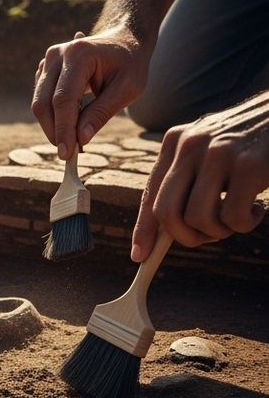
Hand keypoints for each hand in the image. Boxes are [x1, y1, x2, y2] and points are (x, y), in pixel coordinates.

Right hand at [32, 26, 149, 158]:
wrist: (124, 41)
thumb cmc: (130, 64)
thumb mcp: (127, 89)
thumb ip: (102, 113)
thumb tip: (80, 140)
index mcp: (79, 55)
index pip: (63, 99)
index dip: (63, 129)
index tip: (67, 154)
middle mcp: (57, 55)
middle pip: (44, 103)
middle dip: (54, 132)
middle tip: (69, 153)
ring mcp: (47, 61)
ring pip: (39, 104)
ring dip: (52, 127)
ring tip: (73, 140)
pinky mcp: (44, 71)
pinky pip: (42, 100)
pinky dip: (53, 118)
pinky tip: (70, 125)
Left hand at [131, 91, 268, 258]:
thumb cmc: (251, 143)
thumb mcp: (209, 149)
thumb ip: (186, 179)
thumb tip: (163, 230)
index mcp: (175, 141)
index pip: (150, 194)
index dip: (144, 230)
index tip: (141, 255)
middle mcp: (190, 145)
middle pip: (165, 212)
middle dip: (184, 237)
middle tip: (208, 237)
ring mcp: (218, 154)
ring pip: (197, 219)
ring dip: (219, 231)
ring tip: (238, 217)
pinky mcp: (249, 166)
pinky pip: (232, 218)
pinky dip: (245, 225)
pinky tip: (258, 209)